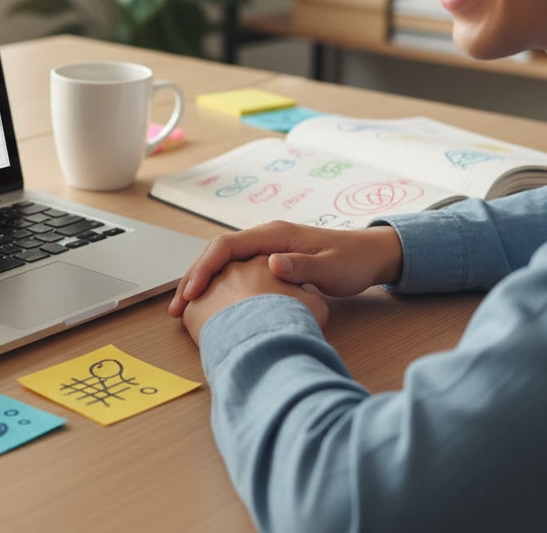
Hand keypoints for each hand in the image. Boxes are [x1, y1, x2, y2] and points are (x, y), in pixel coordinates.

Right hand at [168, 221, 403, 317]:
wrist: (370, 255)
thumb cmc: (352, 261)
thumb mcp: (331, 266)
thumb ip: (302, 266)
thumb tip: (271, 263)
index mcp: (274, 235)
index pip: (226, 246)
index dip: (205, 269)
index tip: (191, 293)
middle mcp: (265, 239)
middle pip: (216, 254)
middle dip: (193, 279)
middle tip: (176, 308)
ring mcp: (266, 250)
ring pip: (222, 264)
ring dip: (201, 284)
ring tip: (184, 311)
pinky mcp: (269, 263)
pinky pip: (233, 272)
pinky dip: (216, 288)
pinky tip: (209, 307)